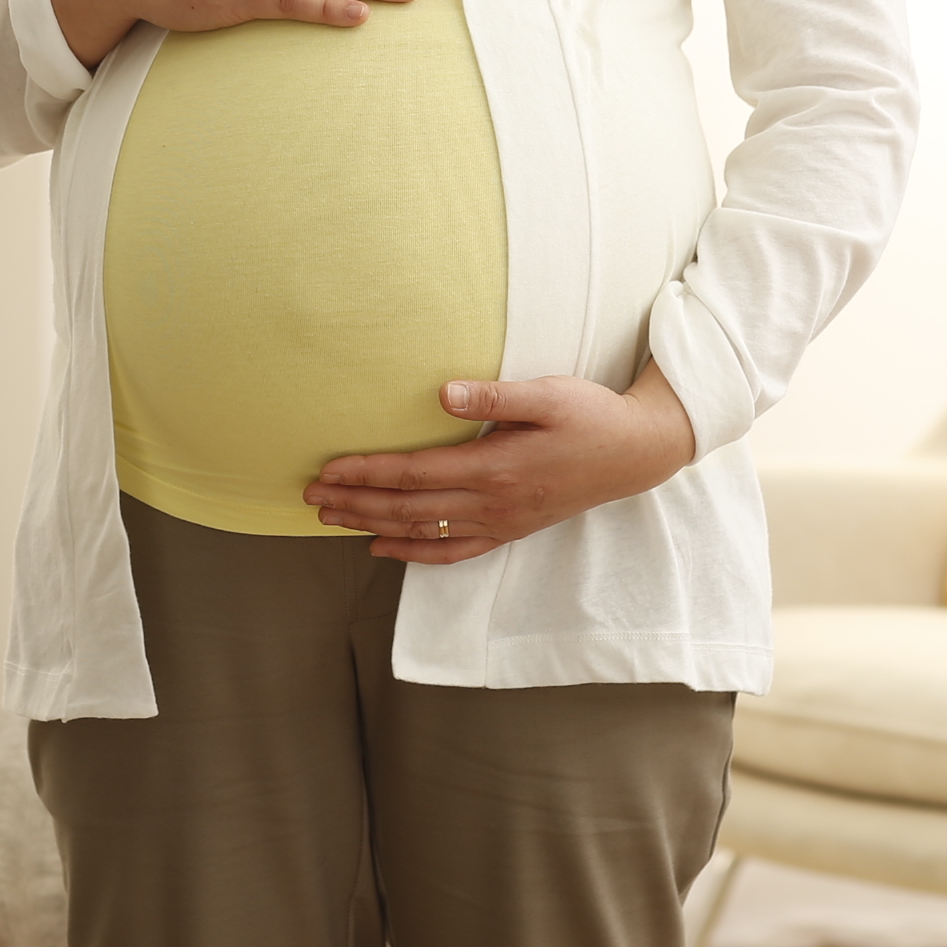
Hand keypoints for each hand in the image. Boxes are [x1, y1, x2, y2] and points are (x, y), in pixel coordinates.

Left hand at [306, 362, 697, 564]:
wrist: (636, 454)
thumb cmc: (592, 416)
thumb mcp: (548, 394)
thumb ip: (494, 396)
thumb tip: (442, 393)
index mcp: (496, 468)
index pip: (415, 474)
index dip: (367, 473)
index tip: (328, 470)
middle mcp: (493, 504)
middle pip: (408, 509)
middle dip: (356, 502)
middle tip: (310, 497)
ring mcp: (501, 522)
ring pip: (423, 532)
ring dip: (373, 525)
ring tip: (332, 518)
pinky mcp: (510, 530)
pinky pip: (453, 551)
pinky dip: (415, 553)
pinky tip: (384, 549)